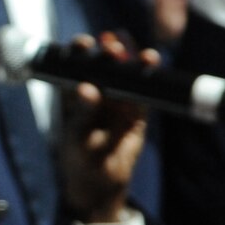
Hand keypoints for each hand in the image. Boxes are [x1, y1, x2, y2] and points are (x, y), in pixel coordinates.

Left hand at [56, 34, 151, 223]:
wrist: (100, 181)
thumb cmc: (79, 155)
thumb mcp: (76, 135)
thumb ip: (82, 113)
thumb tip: (87, 88)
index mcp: (73, 91)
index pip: (74, 64)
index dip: (78, 50)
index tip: (83, 43)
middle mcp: (97, 89)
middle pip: (103, 63)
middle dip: (109, 51)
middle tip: (112, 45)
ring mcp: (118, 98)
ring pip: (127, 73)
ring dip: (133, 59)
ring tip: (143, 55)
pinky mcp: (137, 110)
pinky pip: (144, 90)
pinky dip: (148, 77)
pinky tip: (151, 63)